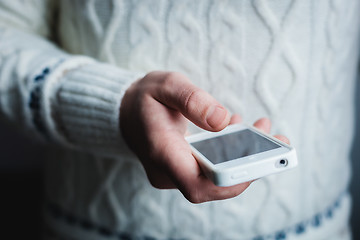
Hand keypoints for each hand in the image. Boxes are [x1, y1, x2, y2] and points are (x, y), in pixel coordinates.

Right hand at [120, 71, 287, 202]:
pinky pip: (211, 170)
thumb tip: (224, 120)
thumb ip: (191, 99)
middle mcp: (167, 172)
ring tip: (263, 129)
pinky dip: (231, 155)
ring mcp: (174, 174)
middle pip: (213, 185)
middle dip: (249, 165)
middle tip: (275, 139)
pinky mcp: (182, 170)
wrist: (126, 112)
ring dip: (243, 158)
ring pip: (215, 179)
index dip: (231, 181)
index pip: (198, 185)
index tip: (259, 161)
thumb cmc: (144, 98)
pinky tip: (241, 130)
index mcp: (162, 152)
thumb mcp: (165, 85)